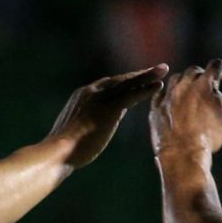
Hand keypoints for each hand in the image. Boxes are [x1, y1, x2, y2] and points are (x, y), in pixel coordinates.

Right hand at [45, 66, 167, 168]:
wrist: (57, 152)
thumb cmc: (63, 150)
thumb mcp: (75, 130)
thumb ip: (87, 122)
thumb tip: (97, 127)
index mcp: (82, 96)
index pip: (108, 86)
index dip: (125, 83)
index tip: (138, 81)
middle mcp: (90, 92)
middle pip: (120, 80)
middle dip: (139, 75)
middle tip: (157, 69)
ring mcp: (99, 98)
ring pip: (128, 83)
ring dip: (148, 75)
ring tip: (164, 69)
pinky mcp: (108, 108)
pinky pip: (131, 95)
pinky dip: (146, 89)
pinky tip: (159, 86)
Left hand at [150, 61, 221, 160]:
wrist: (183, 154)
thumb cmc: (209, 136)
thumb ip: (221, 98)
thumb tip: (213, 93)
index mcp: (203, 84)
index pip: (217, 66)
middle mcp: (183, 86)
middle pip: (194, 71)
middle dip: (204, 76)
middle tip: (210, 85)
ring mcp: (167, 97)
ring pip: (175, 80)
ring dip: (185, 83)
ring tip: (191, 91)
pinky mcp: (155, 109)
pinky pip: (161, 95)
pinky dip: (169, 95)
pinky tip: (174, 101)